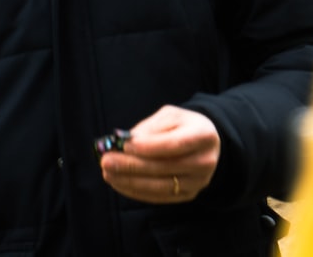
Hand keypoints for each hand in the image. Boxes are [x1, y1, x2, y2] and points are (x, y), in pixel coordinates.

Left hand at [99, 105, 219, 203]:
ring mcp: (198, 182)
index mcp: (204, 136)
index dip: (148, 147)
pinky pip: (159, 197)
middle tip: (106, 161)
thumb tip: (125, 142)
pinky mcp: (188, 195)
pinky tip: (119, 182)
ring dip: (130, 181)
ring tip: (108, 172)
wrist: (206, 143)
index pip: (174, 145)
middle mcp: (205, 162)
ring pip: (160, 186)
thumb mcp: (171, 116)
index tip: (124, 145)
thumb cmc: (183, 125)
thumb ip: (150, 128)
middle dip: (132, 165)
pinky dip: (136, 191)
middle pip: (164, 167)